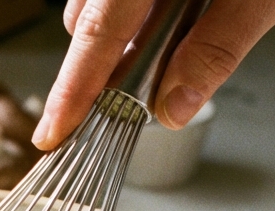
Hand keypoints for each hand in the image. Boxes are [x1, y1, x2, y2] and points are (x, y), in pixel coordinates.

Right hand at [34, 0, 274, 148]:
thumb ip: (219, 46)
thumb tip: (176, 105)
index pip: (96, 38)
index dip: (73, 92)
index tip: (54, 132)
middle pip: (87, 22)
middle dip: (101, 68)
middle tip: (127, 101)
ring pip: (98, 2)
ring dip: (119, 36)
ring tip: (166, 46)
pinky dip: (132, 10)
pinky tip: (171, 13)